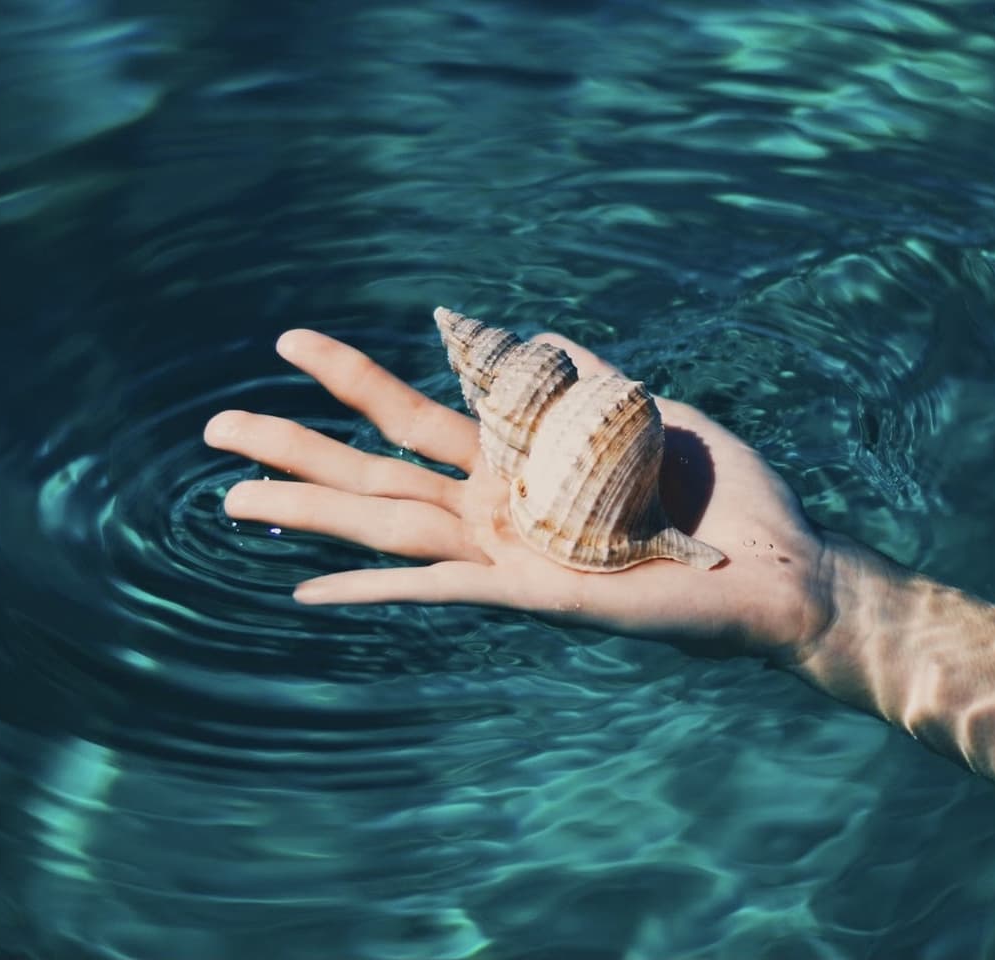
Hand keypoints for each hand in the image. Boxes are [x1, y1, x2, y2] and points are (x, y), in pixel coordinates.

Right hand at [204, 327, 839, 660]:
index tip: (289, 342)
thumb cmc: (724, 499)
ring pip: (386, 525)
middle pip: (376, 471)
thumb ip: (587, 379)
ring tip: (230, 494)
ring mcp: (509, 554)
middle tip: (213, 428)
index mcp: (521, 465)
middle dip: (295, 446)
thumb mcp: (649, 411)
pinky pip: (442, 587)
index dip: (352, 378)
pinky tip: (309, 593)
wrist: (781, 568)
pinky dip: (375, 591)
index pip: (416, 415)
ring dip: (307, 509)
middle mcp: (499, 511)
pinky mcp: (534, 592)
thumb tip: (535, 334)